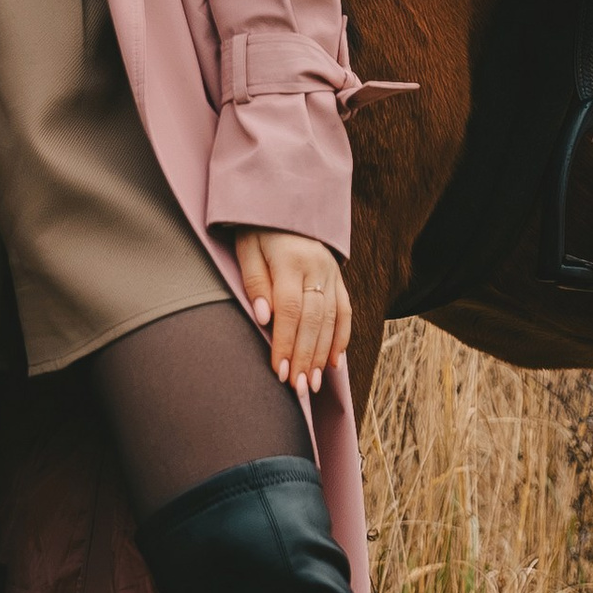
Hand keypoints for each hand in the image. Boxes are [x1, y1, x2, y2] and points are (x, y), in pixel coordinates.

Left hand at [233, 228, 350, 397]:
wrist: (287, 203)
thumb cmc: (259, 231)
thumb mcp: (247, 248)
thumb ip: (255, 282)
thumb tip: (264, 319)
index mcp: (291, 261)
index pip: (290, 310)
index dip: (286, 343)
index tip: (279, 371)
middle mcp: (317, 268)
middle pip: (314, 321)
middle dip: (306, 358)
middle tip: (299, 389)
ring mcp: (332, 274)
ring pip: (332, 320)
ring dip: (323, 356)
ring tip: (314, 384)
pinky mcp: (340, 278)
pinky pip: (345, 312)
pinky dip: (341, 339)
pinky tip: (334, 363)